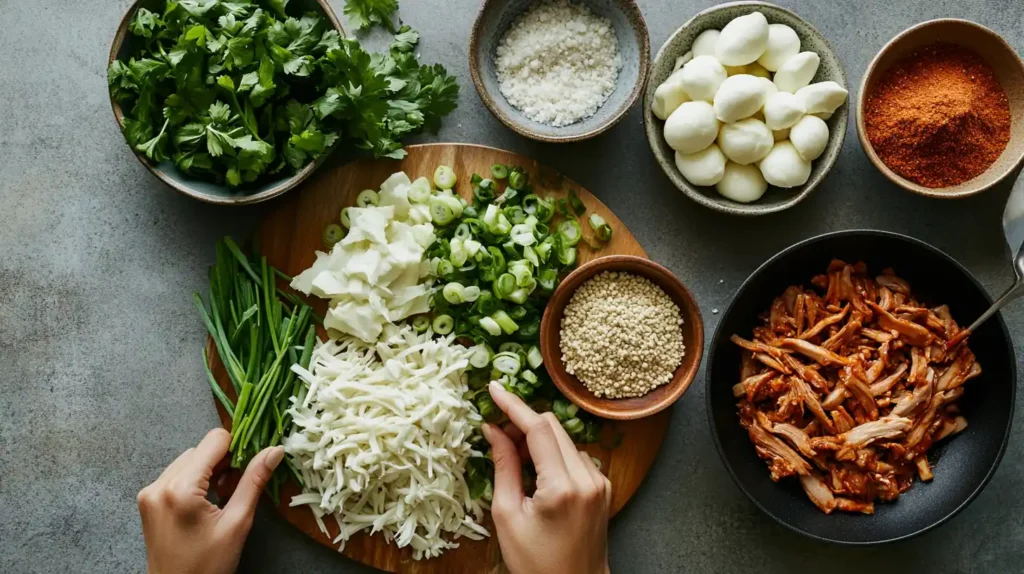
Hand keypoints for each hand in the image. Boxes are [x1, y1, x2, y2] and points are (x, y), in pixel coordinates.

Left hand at [137, 429, 283, 573]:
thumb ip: (254, 481)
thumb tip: (275, 450)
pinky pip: (175, 474)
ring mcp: (149, 493)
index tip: (251, 464)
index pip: (214, 441)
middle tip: (237, 487)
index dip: (237, 447)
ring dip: (208, 470)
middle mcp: (159, 485)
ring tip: (221, 497)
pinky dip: (194, 480)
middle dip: (223, 462)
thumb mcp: (237, 523)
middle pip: (200, 449)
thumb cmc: (208, 565)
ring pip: (188, 460)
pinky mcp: (147, 500)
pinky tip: (205, 501)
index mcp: (181, 489)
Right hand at [482, 382, 611, 573]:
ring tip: (514, 460)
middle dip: (522, 423)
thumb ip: (503, 466)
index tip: (494, 389)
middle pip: (553, 428)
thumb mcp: (507, 515)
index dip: (513, 405)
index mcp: (563, 487)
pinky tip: (536, 472)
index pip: (537, 429)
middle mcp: (588, 478)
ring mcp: (600, 481)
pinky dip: (552, 454)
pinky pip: (574, 456)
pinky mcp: (603, 486)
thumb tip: (493, 429)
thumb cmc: (535, 563)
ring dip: (537, 440)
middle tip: (495, 433)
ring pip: (564, 440)